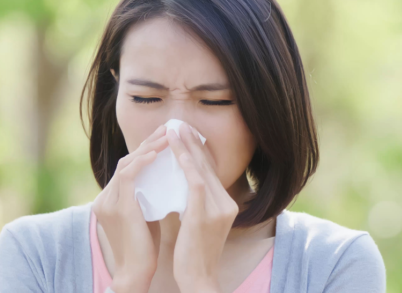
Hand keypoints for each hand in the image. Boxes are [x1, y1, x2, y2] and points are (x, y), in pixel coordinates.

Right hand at [92, 124, 168, 292]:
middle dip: (148, 142)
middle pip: (126, 160)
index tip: (165, 137)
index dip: (146, 149)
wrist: (136, 271)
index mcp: (110, 198)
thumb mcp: (144, 213)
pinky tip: (157, 153)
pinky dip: (142, 162)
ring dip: (148, 147)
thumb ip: (148, 195)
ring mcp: (109, 201)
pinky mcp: (118, 207)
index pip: (128, 166)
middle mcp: (105, 197)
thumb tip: (166, 177)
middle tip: (168, 128)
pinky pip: (128, 176)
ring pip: (126, 164)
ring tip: (167, 136)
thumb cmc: (144, 246)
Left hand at [166, 122, 238, 292]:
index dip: (197, 152)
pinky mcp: (206, 213)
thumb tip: (175, 186)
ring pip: (202, 169)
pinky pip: (195, 181)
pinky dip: (186, 162)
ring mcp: (219, 208)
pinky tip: (175, 149)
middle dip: (192, 143)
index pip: (210, 172)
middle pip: (208, 166)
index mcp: (226, 205)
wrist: (198, 279)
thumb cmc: (192, 255)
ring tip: (174, 129)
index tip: (184, 135)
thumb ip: (192, 204)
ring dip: (186, 146)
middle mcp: (227, 203)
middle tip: (178, 124)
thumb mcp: (196, 224)